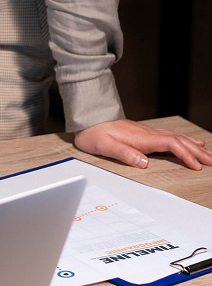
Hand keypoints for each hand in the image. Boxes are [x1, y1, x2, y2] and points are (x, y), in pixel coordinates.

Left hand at [74, 119, 211, 170]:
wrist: (86, 119)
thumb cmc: (93, 133)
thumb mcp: (104, 145)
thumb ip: (123, 153)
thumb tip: (144, 162)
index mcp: (140, 137)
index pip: (169, 143)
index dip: (185, 154)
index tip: (196, 165)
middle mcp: (146, 133)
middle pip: (177, 140)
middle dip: (196, 151)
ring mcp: (146, 132)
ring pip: (175, 137)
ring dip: (192, 145)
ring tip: (207, 152)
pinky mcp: (143, 133)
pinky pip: (169, 136)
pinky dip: (183, 140)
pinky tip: (189, 142)